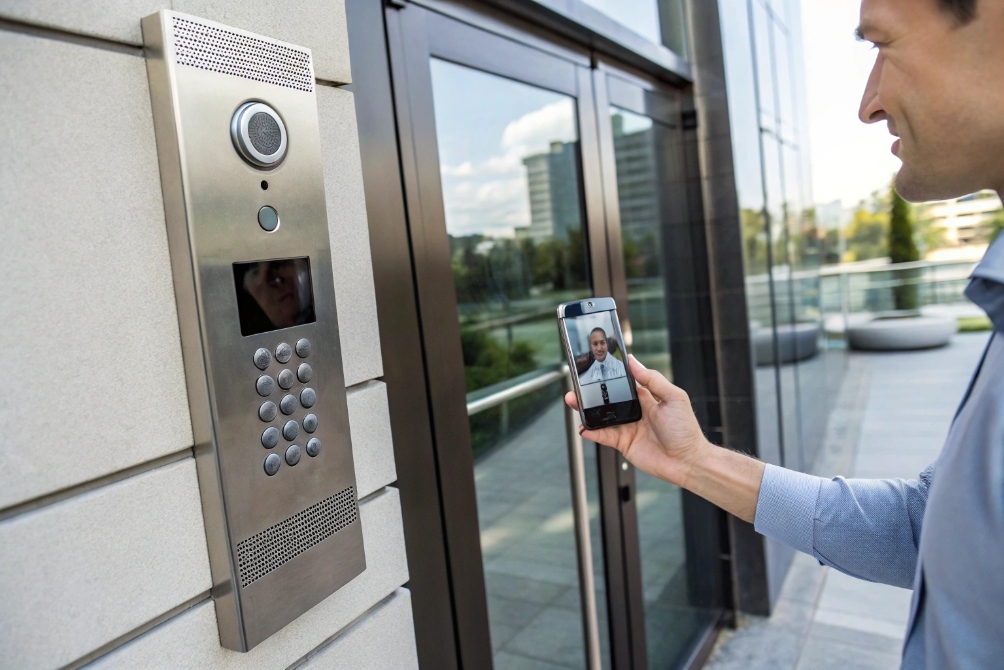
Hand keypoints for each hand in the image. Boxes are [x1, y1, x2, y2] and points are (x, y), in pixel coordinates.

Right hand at [565, 355, 709, 487]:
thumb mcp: (673, 397)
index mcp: (647, 397)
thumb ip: (652, 379)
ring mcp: (628, 427)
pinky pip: (603, 436)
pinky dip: (592, 432)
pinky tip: (583, 427)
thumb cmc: (685, 429)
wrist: (686, 461)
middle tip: (577, 386)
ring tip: (573, 401)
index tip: (594, 367)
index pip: (623, 383)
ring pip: (602, 416)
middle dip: (591, 393)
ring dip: (587, 410)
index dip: (610, 376)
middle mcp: (635, 411)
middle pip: (608, 399)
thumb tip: (633, 361)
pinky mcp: (623, 443)